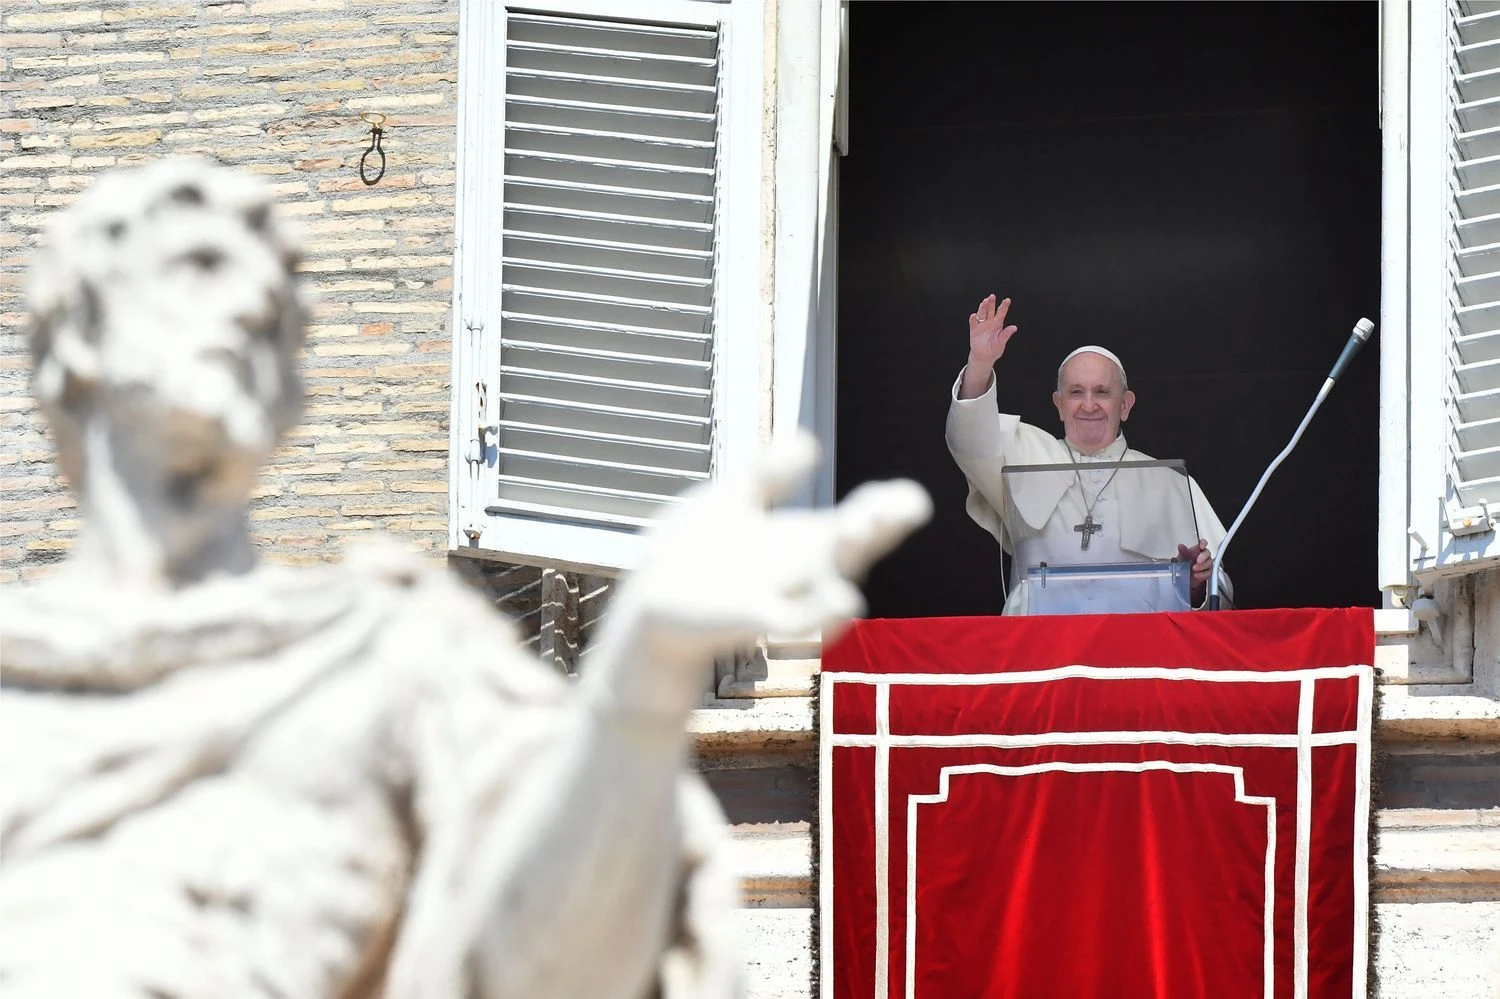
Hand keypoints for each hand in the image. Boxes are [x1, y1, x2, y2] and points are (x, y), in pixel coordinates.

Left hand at [604, 433, 931, 718]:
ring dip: (851, 557)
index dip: (887, 508)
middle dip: (880, 525)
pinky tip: (846, 602)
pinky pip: (795, 618)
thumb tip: (809, 438)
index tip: (912, 497)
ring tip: (870, 528)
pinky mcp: (755, 620)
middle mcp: (804, 569)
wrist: (651, 607)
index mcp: (805, 539)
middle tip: (908, 505)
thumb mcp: (733, 500)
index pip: (858, 520)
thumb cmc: (696, 556)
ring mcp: (783, 596)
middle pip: (852, 545)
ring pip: (830, 580)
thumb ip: (770, 475)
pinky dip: (820, 611)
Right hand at [968, 294, 1018, 369]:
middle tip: (992, 296)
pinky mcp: (974, 330)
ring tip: (984, 302)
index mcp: (998, 324)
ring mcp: (981, 325)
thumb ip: (1006, 334)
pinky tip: (974, 315)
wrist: (984, 357)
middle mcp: (989, 322)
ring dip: (983, 308)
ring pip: (982, 314)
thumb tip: (1014, 327)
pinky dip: (973, 319)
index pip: (1001, 313)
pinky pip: (973, 323)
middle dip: (991, 303)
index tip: (1007, 300)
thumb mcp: (1002, 342)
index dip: (1004, 306)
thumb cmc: (994, 349)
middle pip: (990, 310)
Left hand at [1177, 539, 1214, 603]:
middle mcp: (1202, 557)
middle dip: (1203, 557)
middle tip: (1196, 561)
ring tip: (1194, 570)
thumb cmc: (1184, 566)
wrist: (1186, 579)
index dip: (1203, 543)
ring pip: (1209, 563)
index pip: (1203, 544)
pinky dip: (1202, 574)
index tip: (1202, 545)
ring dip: (1202, 567)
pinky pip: (1208, 573)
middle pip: (1208, 554)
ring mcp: (1206, 565)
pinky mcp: (1207, 573)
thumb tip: (1181, 546)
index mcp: (1196, 551)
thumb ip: (1182, 552)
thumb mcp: (1180, 559)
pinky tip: (1197, 576)